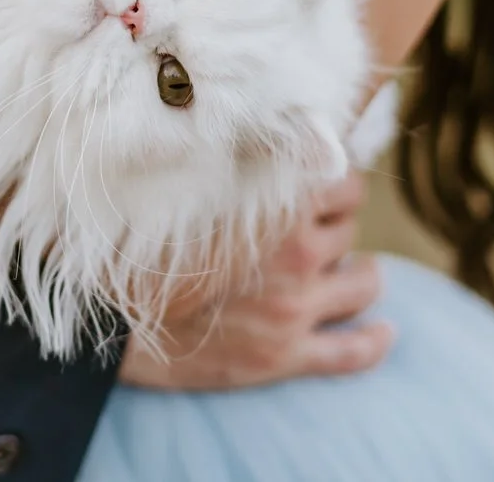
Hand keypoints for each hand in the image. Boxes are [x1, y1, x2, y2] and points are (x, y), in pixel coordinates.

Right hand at [118, 175, 392, 389]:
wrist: (111, 318)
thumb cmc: (142, 242)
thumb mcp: (192, 184)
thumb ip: (244, 161)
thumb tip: (282, 139)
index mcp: (275, 205)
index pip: (345, 179)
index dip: (333, 181)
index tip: (319, 184)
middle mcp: (296, 254)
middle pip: (350, 228)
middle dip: (334, 226)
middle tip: (310, 228)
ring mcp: (295, 307)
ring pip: (365, 282)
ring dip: (359, 274)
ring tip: (349, 272)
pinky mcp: (286, 355)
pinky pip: (353, 351)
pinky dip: (374, 340)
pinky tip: (382, 331)